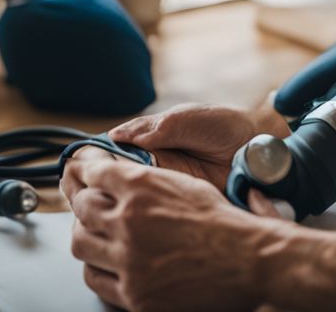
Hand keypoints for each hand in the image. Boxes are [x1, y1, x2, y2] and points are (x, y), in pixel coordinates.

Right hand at [59, 103, 261, 205]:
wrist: (259, 147)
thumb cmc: (225, 126)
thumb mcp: (187, 119)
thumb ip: (153, 128)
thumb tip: (115, 136)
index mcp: (151, 138)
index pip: (112, 149)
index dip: (93, 158)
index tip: (76, 167)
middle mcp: (154, 162)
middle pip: (114, 176)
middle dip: (96, 183)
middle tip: (82, 190)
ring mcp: (165, 184)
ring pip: (130, 195)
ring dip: (114, 200)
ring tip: (98, 204)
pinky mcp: (178, 201)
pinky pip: (153, 208)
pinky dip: (139, 212)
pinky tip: (127, 216)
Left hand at [67, 158, 291, 311]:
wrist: (249, 261)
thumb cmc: (224, 223)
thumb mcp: (185, 184)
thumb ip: (147, 179)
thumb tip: (119, 176)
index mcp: (142, 187)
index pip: (94, 173)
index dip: (83, 171)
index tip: (80, 172)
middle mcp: (129, 221)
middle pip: (82, 207)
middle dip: (80, 201)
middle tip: (86, 201)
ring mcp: (129, 260)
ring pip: (81, 242)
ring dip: (84, 233)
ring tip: (94, 232)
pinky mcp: (134, 293)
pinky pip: (95, 277)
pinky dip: (96, 266)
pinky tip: (105, 261)